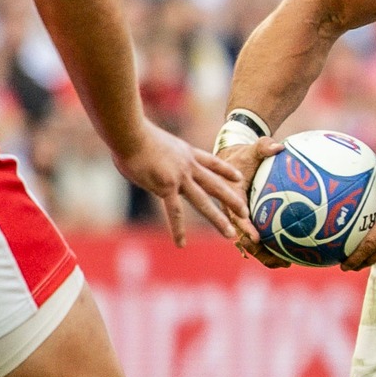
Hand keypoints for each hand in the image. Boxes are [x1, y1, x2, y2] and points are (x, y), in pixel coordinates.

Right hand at [115, 121, 249, 246]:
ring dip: (218, 219)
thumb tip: (143, 161)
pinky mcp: (166, 186)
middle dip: (232, 200)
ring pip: (203, 201)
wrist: (130, 132)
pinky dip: (177, 229)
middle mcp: (187, 165)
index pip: (211, 162)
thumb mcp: (152, 141)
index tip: (239, 177)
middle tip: (245, 213)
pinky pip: (174, 212)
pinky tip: (181, 244)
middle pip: (215, 184)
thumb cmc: (130, 133)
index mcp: (185, 152)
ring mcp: (179, 176)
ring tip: (230, 234)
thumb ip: (154, 154)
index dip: (226, 170)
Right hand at [218, 136, 286, 266]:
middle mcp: (232, 211)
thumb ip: (264, 147)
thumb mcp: (252, 149)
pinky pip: (256, 237)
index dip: (245, 228)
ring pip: (249, 242)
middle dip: (257, 250)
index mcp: (230, 196)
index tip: (256, 238)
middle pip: (242, 236)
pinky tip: (286, 257)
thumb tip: (280, 146)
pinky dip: (268, 248)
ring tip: (285, 263)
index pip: (236, 214)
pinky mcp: (246, 222)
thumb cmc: (244, 155)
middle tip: (276, 259)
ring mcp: (239, 219)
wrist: (230, 161)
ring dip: (264, 254)